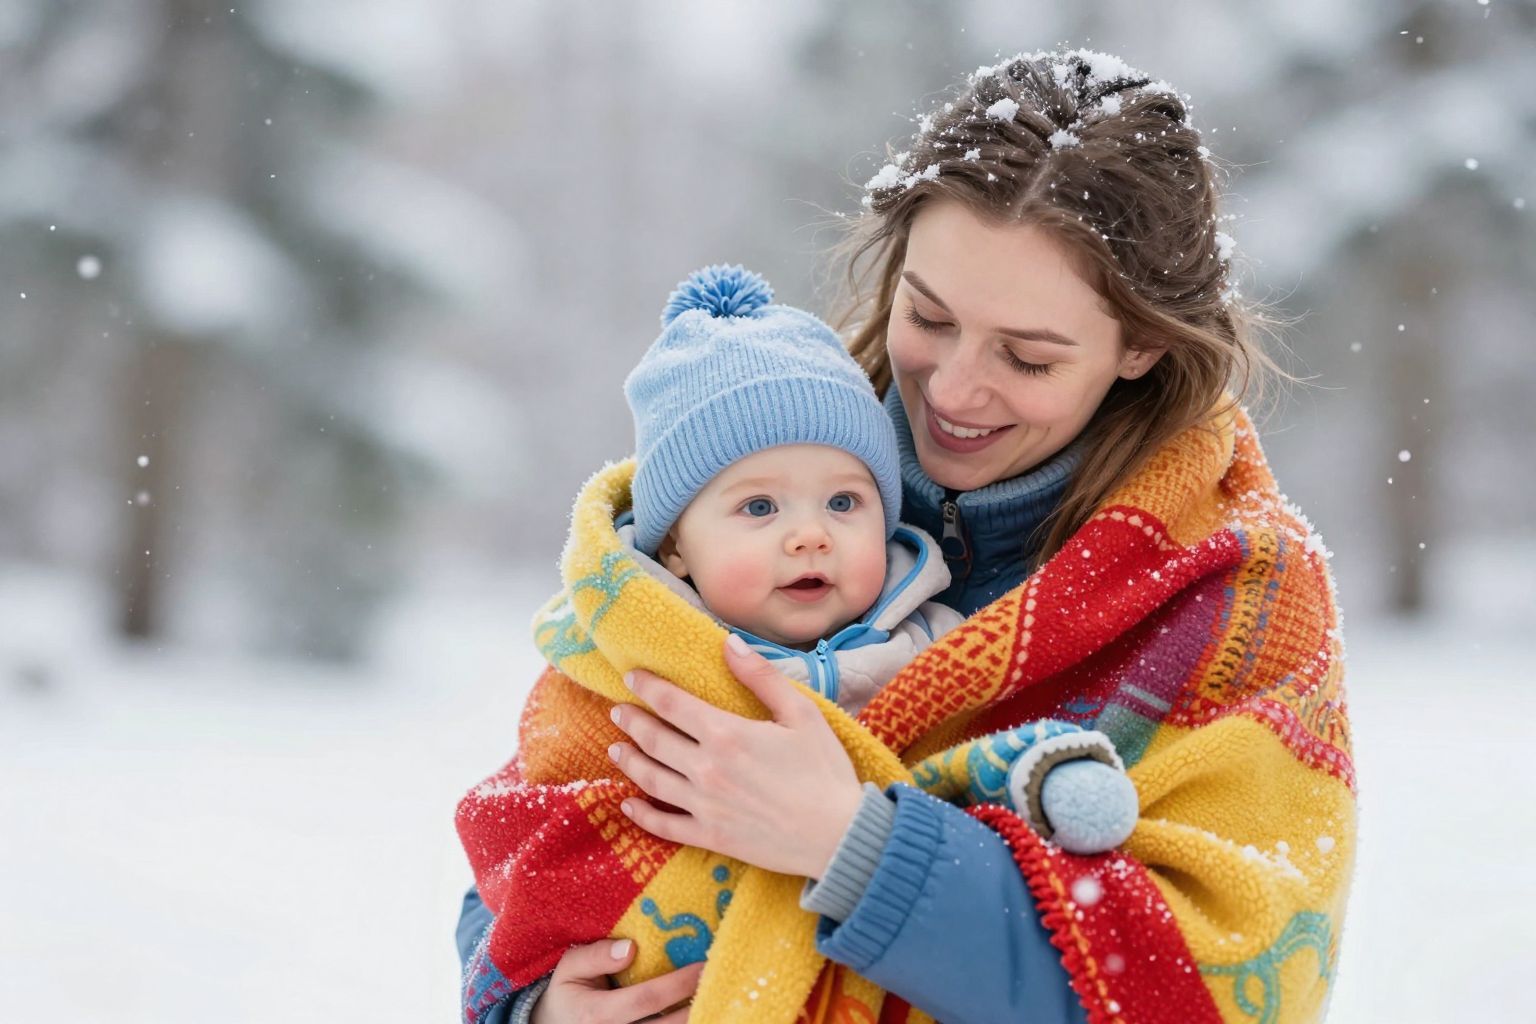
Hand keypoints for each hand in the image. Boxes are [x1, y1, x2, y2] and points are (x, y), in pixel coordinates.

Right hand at [530, 938, 700, 1023]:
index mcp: (597, 1014)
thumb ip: (596, 956)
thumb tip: (630, 947)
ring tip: (716, 996)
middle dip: (695, 1005)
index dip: (677, 984)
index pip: (646, 999)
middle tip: (720, 981)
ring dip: (693, 1018)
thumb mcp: (570, 968)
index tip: (703, 966)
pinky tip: (699, 1010)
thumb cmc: (568, 992)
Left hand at [607, 634, 863, 878]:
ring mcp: (704, 805)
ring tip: (615, 748)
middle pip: (654, 739)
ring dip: (629, 760)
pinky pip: (664, 825)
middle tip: (617, 710)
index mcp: (726, 734)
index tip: (632, 677)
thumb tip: (729, 643)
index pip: (672, 704)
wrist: (839, 837)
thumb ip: (761, 677)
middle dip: (631, 721)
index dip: (647, 687)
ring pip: (651, 779)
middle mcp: (705, 768)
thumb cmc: (824, 771)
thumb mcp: (801, 714)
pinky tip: (628, 804)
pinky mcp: (710, 836)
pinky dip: (641, 814)